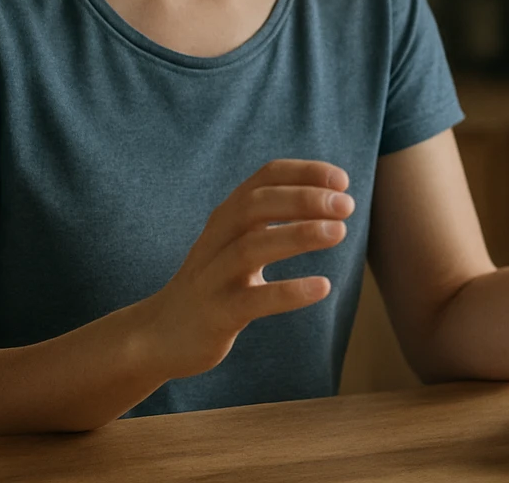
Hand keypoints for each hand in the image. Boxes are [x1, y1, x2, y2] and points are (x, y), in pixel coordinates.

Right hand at [140, 160, 355, 379]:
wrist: (161, 335)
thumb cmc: (215, 282)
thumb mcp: (237, 241)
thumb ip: (271, 218)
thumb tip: (330, 197)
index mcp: (227, 216)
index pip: (264, 178)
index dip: (304, 173)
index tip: (342, 180)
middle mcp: (217, 239)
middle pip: (256, 205)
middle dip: (303, 199)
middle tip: (347, 205)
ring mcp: (212, 277)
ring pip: (251, 247)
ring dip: (297, 235)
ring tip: (339, 232)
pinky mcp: (216, 314)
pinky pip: (252, 300)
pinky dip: (288, 291)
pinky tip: (323, 286)